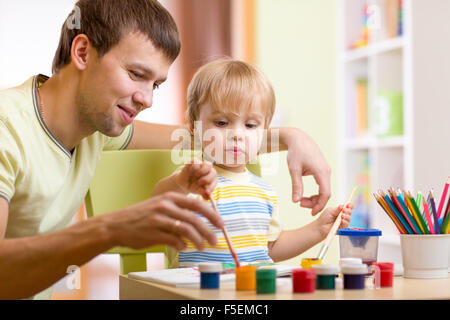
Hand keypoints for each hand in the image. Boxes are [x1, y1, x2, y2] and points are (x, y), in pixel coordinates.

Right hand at [106, 192, 223, 250]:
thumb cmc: (141, 216)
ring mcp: (159, 219)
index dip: (212, 214)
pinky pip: (174, 240)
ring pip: (186, 230)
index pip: (197, 204)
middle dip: (208, 231)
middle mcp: (165, 206)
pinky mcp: (153, 233)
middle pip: (194, 219)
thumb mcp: (160, 205)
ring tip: (202, 247)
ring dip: (198, 240)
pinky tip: (183, 247)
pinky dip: (182, 245)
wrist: (116, 225)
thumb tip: (200, 221)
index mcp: (170, 197)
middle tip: (215, 241)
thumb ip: (179, 210)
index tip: (221, 224)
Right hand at [176, 161, 216, 199]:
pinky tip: (190, 171)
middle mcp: (209, 171)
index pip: (215, 181)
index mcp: (212, 179)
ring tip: (196, 176)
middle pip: (214, 172)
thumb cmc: (193, 186)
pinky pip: (197, 161)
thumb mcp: (197, 191)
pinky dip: (194, 167)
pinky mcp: (195, 161)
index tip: (206, 192)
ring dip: (202, 171)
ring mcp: (202, 165)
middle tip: (199, 183)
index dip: (211, 187)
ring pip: (208, 165)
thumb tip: (207, 197)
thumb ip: (202, 193)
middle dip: (207, 179)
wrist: (183, 182)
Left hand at [285, 128, 330, 214]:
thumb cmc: (296, 152)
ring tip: (301, 200)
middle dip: (315, 203)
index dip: (319, 205)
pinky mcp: (322, 170)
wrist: (299, 139)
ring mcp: (326, 171)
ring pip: (324, 189)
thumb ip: (296, 186)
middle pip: (326, 193)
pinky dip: (316, 192)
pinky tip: (305, 195)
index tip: (311, 213)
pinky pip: (322, 185)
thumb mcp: (294, 170)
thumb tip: (295, 201)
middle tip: (300, 204)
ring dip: (315, 198)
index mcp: (322, 172)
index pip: (325, 194)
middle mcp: (327, 172)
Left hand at [316, 202, 353, 238]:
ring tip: (342, 215)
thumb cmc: (324, 218)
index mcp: (340, 210)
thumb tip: (342, 205)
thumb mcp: (330, 211)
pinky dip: (345, 222)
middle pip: (349, 212)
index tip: (349, 204)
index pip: (347, 207)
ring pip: (349, 218)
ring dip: (347, 216)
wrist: (321, 226)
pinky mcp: (343, 228)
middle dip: (348, 210)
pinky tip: (342, 220)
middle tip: (344, 210)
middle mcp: (343, 215)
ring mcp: (343, 222)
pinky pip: (346, 225)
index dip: (349, 205)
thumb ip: (337, 209)